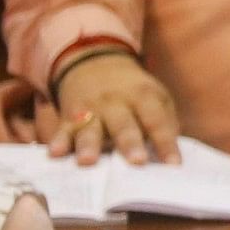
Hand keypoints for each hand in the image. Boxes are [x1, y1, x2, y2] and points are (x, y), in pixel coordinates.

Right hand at [45, 51, 178, 163]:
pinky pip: (63, 130)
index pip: (157, 121)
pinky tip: (55, 153)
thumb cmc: (133, 92)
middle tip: (137, 162)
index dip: (166, 143)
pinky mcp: (69, 116)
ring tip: (87, 161)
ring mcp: (90, 109)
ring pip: (90, 128)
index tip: (173, 165)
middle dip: (130, 143)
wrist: (94, 63)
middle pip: (124, 125)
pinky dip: (58, 141)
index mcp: (143, 97)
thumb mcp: (156, 98)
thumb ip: (165, 123)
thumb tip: (171, 157)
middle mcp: (116, 102)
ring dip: (89, 145)